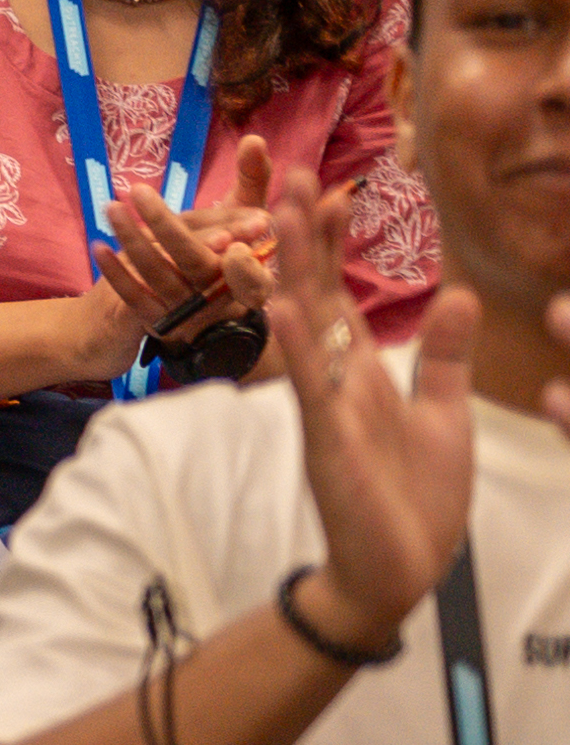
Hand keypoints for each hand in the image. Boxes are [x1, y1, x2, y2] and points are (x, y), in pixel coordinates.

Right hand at [280, 166, 475, 652]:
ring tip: (283, 214)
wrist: (399, 571)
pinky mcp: (328, 440)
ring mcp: (327, 406)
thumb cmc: (415, 499)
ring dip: (293, 268)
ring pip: (306, 326)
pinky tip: (284, 304)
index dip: (337, 243)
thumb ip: (443, 356)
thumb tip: (460, 292)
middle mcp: (336, 379)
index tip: (333, 187)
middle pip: (314, 292)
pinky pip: (311, 384)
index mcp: (363, 372)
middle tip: (289, 173)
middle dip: (304, 234)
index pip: (342, 292)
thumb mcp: (445, 414)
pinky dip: (298, 345)